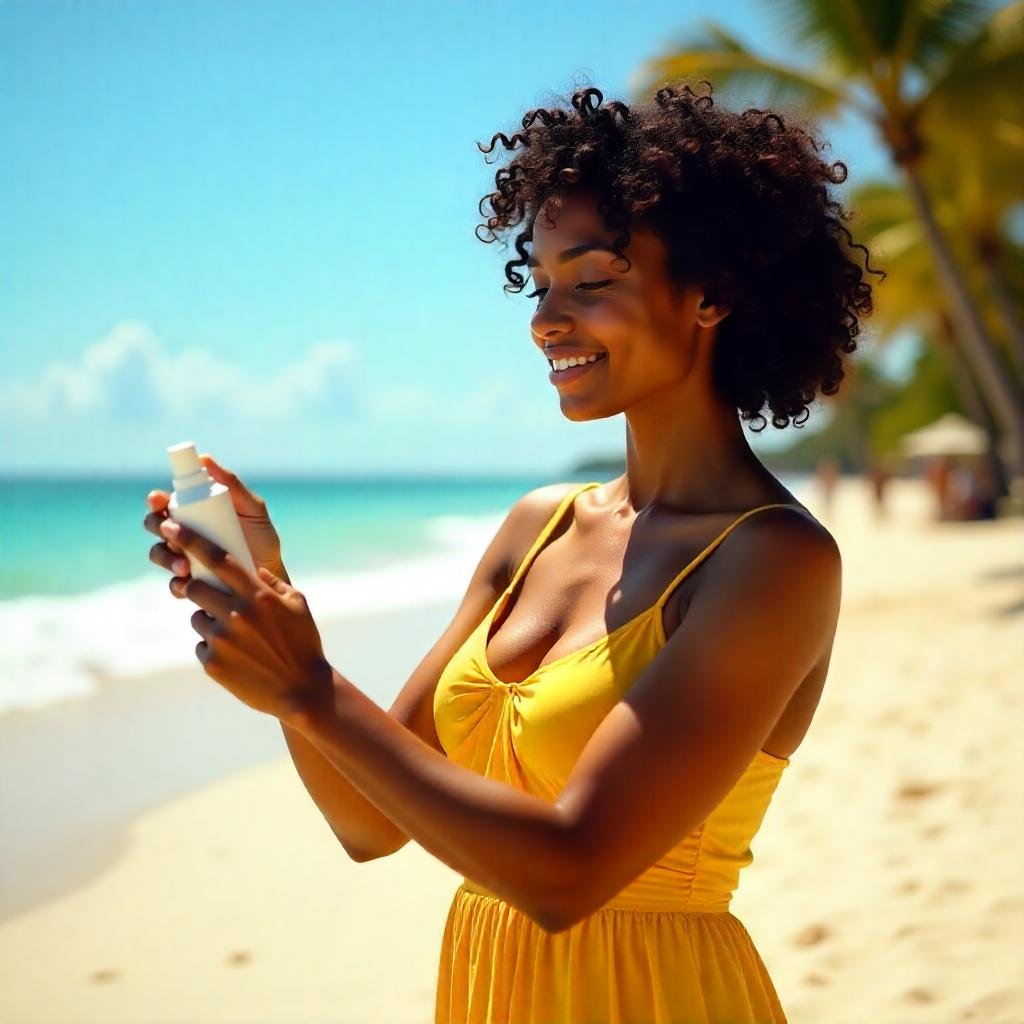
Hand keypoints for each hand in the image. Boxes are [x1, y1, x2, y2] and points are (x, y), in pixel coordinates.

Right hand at [144, 452, 284, 598]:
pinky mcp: (191, 584)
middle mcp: (183, 535)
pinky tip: (186, 584)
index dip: (155, 500)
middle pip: (155, 526)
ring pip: (159, 554)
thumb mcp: (252, 509)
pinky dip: (177, 585)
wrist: (273, 574)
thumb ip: (233, 484)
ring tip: (184, 565)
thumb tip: (205, 458)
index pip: (165, 503)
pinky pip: (175, 585)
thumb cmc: (262, 537)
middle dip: (156, 527)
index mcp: (193, 513)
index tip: (159, 499)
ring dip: (165, 557)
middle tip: (171, 531)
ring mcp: (183, 559)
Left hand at [158, 517, 332, 722]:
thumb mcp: (298, 605)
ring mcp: (221, 640)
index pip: (217, 558)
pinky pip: (201, 645)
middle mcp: (236, 613)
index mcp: (257, 595)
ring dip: (210, 621)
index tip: (170, 525)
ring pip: (197, 617)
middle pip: (195, 586)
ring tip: (238, 638)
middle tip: (216, 599)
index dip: (190, 539)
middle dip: (199, 588)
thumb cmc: (304, 643)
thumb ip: (273, 583)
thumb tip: (253, 571)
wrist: (302, 692)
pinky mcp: (212, 663)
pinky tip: (239, 658)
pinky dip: (215, 648)